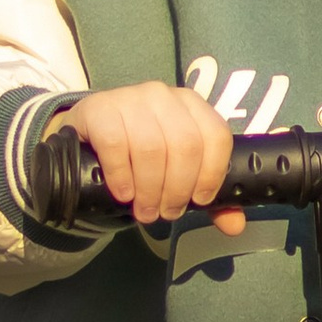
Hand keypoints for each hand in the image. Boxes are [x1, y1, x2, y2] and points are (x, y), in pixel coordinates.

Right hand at [51, 83, 245, 232]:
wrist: (87, 138)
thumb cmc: (139, 155)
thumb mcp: (174, 170)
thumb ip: (205, 194)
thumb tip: (234, 225)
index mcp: (191, 106)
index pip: (216, 135)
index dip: (211, 173)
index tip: (199, 200)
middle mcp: (163, 96)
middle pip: (185, 145)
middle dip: (177, 189)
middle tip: (166, 213)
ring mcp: (130, 98)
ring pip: (151, 148)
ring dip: (149, 189)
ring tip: (145, 210)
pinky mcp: (99, 109)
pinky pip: (115, 144)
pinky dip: (122, 176)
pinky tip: (123, 193)